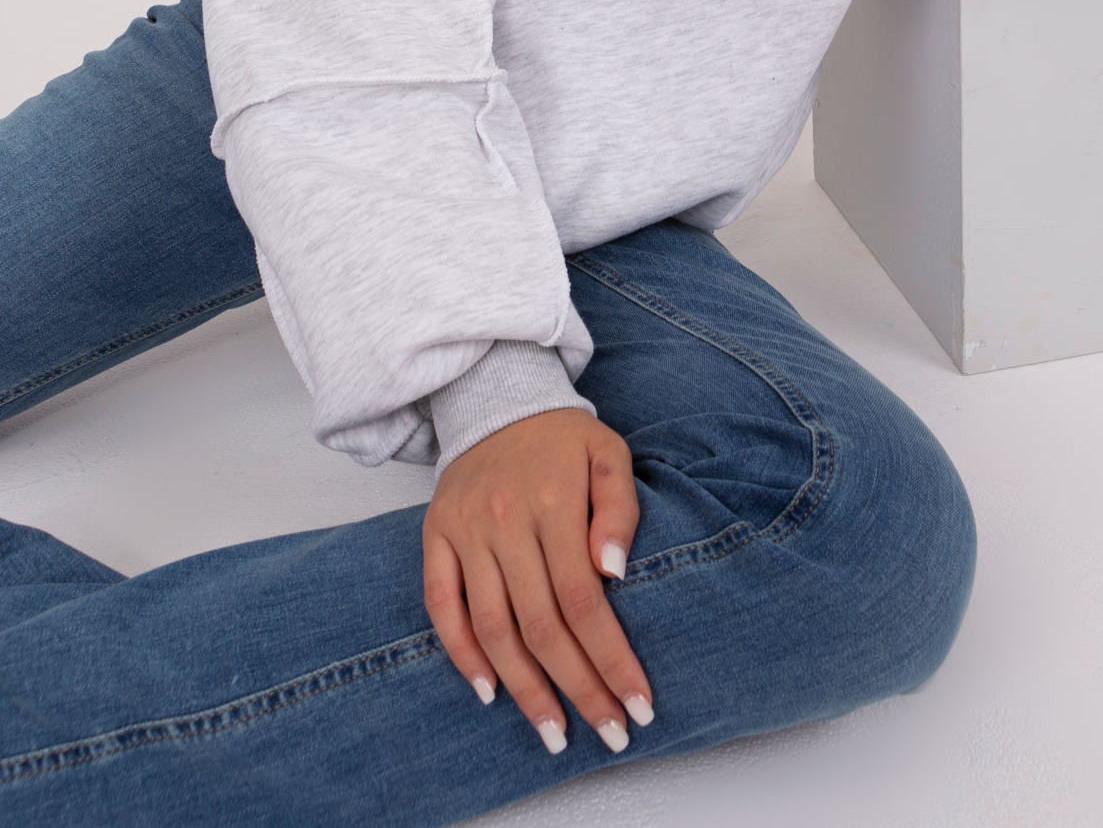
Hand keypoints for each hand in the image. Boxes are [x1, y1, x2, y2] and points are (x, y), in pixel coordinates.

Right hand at [422, 407, 654, 755]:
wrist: (496, 397)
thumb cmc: (562, 437)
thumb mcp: (608, 455)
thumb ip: (618, 509)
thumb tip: (613, 573)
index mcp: (552, 502)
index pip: (584, 601)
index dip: (611, 659)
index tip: (639, 704)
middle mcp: (503, 521)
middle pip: (541, 626)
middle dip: (578, 689)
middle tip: (609, 732)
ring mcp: (464, 531)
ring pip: (492, 628)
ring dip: (524, 689)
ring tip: (554, 733)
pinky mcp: (434, 535)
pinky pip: (441, 605)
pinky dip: (462, 653)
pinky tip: (490, 691)